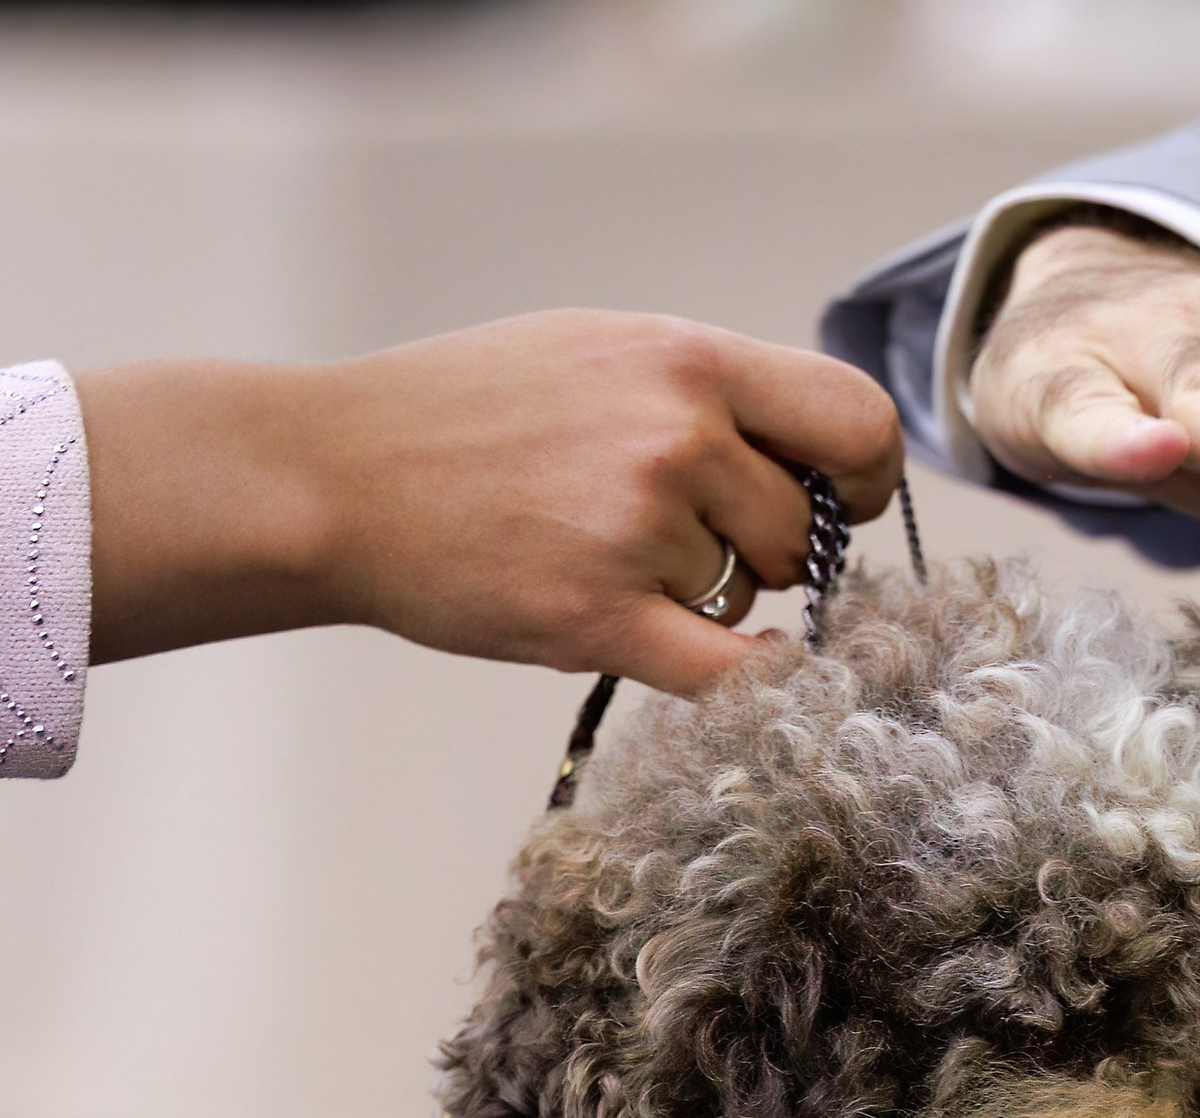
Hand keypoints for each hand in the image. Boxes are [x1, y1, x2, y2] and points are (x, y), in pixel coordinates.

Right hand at [76, 313, 903, 691]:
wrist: (336, 475)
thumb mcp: (599, 352)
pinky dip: (748, 682)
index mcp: (685, 358)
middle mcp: (673, 435)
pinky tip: (737, 672)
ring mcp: (637, 527)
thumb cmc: (470, 417)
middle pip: (807, 531)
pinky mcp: (599, 616)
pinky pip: (730, 673)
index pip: (856, 422)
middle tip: (691, 546)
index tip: (836, 503)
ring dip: (709, 600)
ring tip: (615, 564)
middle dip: (772, 553)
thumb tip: (817, 464)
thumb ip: (710, 394)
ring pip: (751, 598)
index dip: (863, 479)